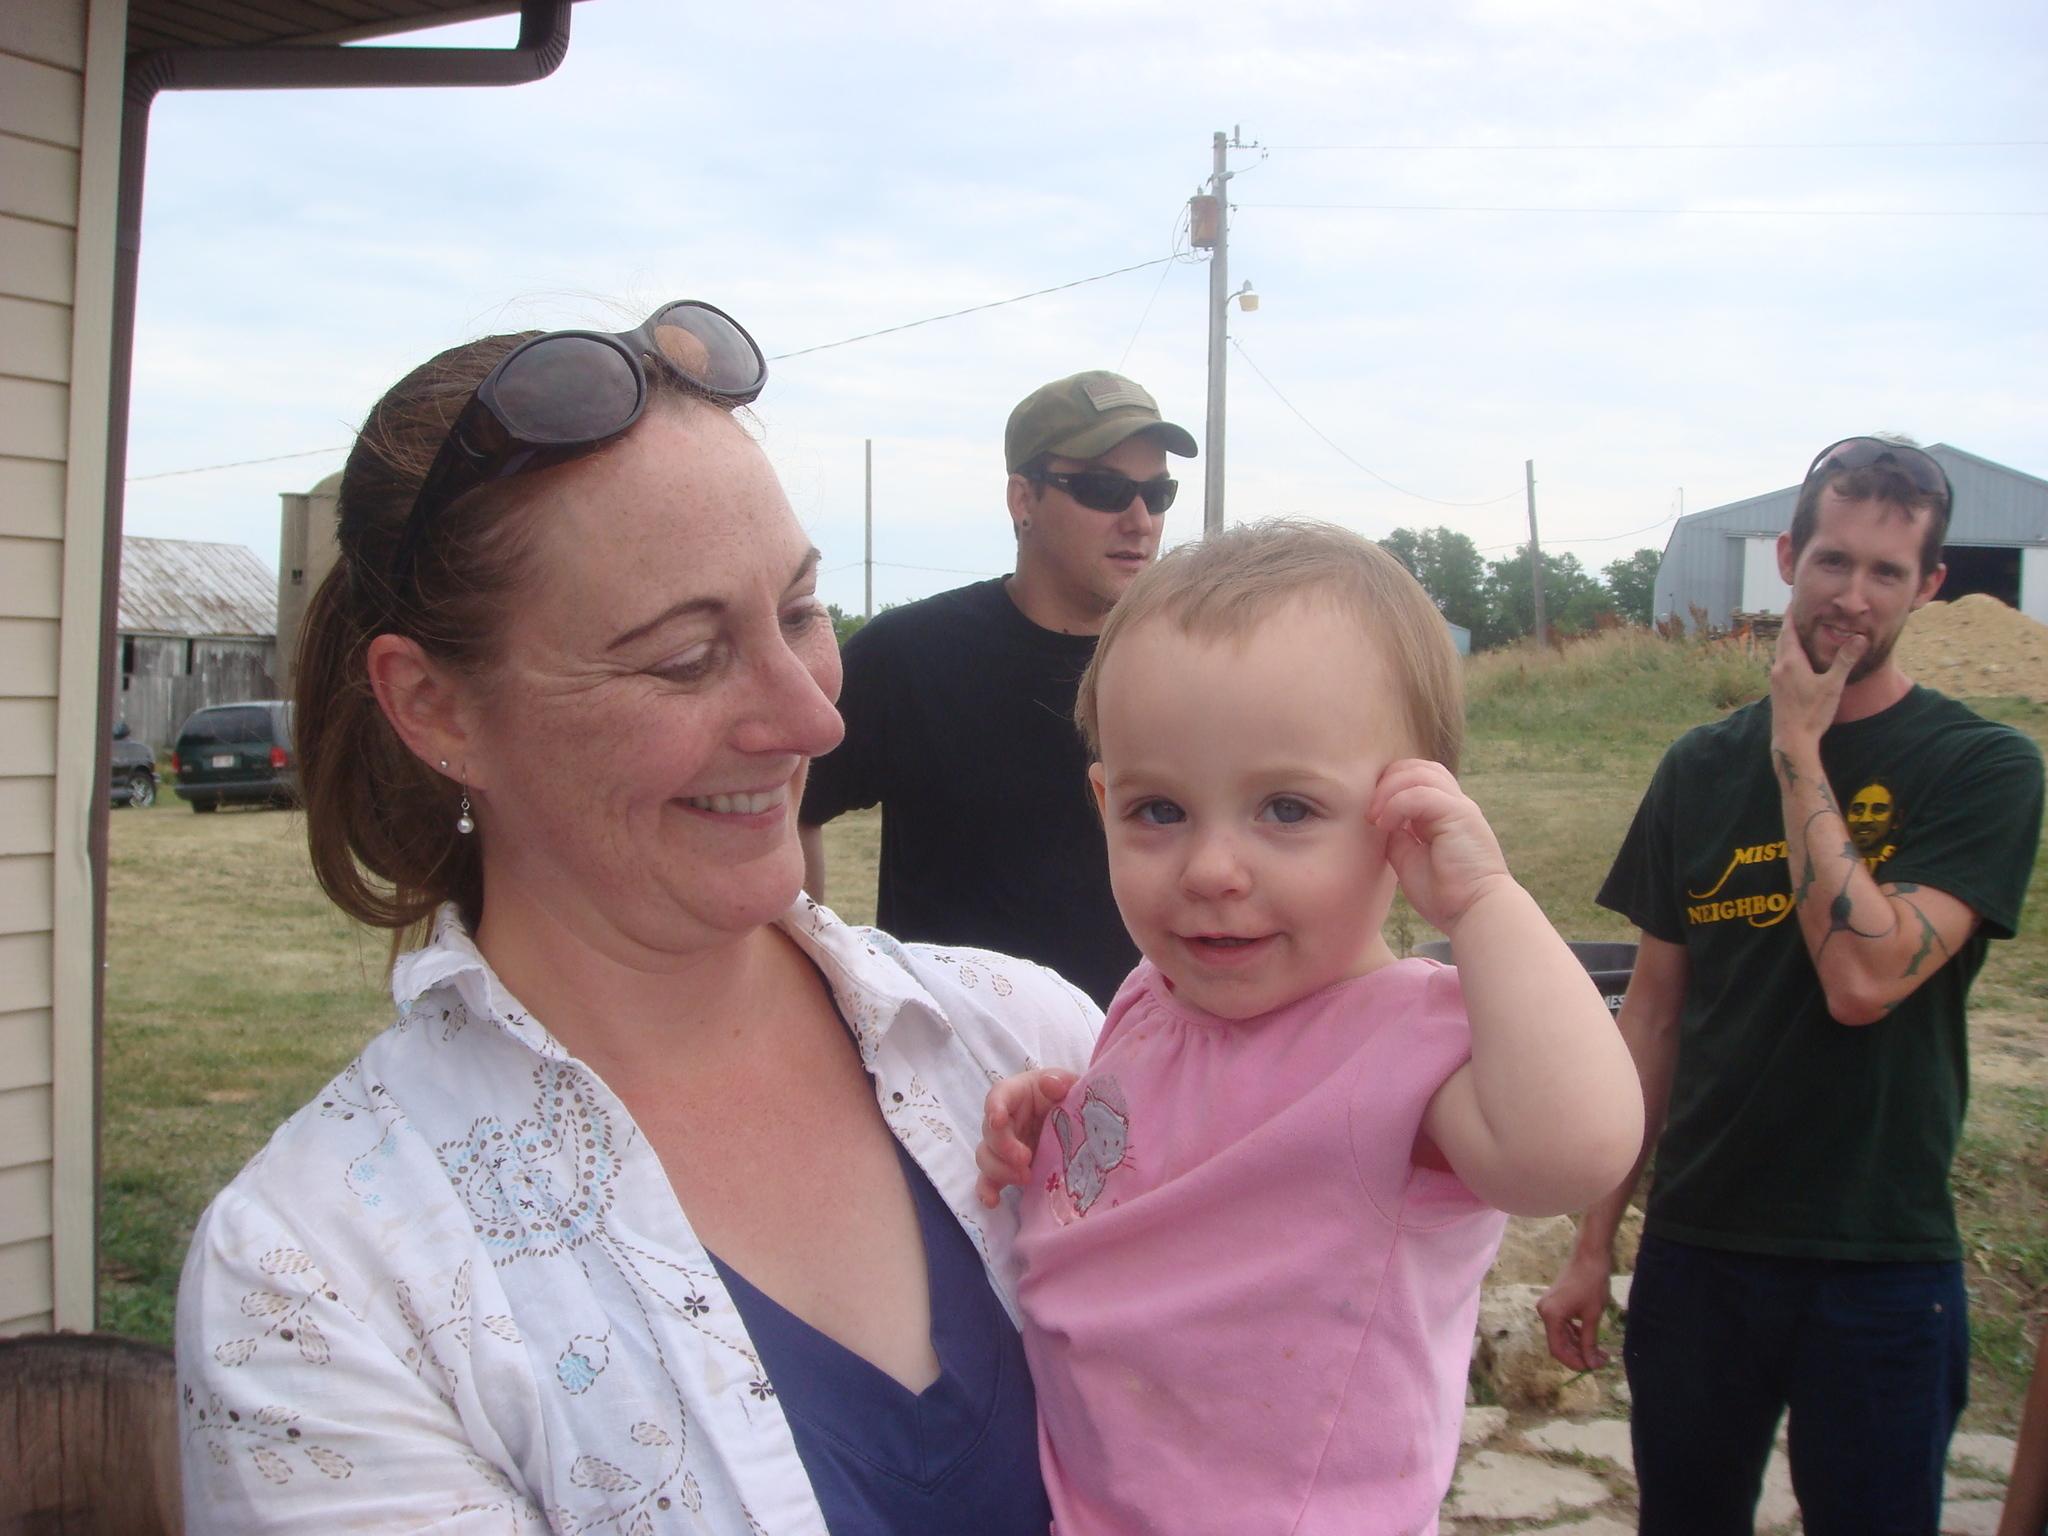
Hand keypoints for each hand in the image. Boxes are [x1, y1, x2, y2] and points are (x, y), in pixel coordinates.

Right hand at [974, 1069, 1077, 1208]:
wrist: (1080, 1124)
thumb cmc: (1071, 1098)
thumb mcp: (1072, 1084)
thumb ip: (1062, 1081)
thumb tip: (1049, 1083)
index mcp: (1018, 1094)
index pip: (998, 1096)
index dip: (995, 1108)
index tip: (999, 1121)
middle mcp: (1006, 1120)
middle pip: (990, 1132)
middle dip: (1003, 1148)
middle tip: (1025, 1159)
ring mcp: (1004, 1146)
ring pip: (985, 1157)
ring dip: (999, 1170)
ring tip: (1025, 1178)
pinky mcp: (1008, 1168)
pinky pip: (989, 1181)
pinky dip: (987, 1191)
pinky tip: (993, 1201)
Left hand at [1367, 759, 1513, 934]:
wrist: (1474, 913)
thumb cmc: (1444, 894)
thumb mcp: (1408, 859)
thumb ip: (1397, 835)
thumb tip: (1380, 819)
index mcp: (1443, 812)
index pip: (1415, 777)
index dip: (1388, 786)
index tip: (1370, 815)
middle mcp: (1454, 804)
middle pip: (1417, 767)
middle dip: (1386, 781)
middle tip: (1369, 812)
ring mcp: (1459, 806)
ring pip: (1420, 772)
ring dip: (1389, 790)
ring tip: (1375, 818)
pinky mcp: (1460, 815)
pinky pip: (1422, 793)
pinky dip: (1397, 804)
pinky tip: (1386, 824)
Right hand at [1536, 1251, 1615, 1371]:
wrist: (1589, 1256)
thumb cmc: (1591, 1283)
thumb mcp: (1592, 1316)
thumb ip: (1590, 1342)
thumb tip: (1592, 1365)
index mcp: (1551, 1316)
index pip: (1558, 1349)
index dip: (1574, 1362)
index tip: (1592, 1369)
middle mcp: (1545, 1312)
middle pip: (1559, 1343)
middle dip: (1579, 1355)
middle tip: (1600, 1362)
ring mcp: (1549, 1307)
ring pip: (1562, 1336)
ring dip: (1579, 1346)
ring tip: (1600, 1353)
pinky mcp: (1555, 1303)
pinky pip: (1563, 1325)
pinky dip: (1576, 1334)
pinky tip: (1591, 1339)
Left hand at [1770, 613, 1863, 749]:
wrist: (1792, 740)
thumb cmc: (1812, 713)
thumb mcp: (1833, 685)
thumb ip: (1845, 660)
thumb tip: (1860, 638)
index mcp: (1790, 662)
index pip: (1788, 630)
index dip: (1792, 613)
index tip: (1795, 599)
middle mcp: (1778, 667)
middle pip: (1783, 639)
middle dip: (1791, 624)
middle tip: (1800, 610)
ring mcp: (1775, 679)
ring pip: (1781, 652)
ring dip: (1790, 640)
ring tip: (1801, 631)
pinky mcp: (1777, 690)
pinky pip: (1782, 664)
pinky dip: (1789, 654)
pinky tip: (1798, 659)